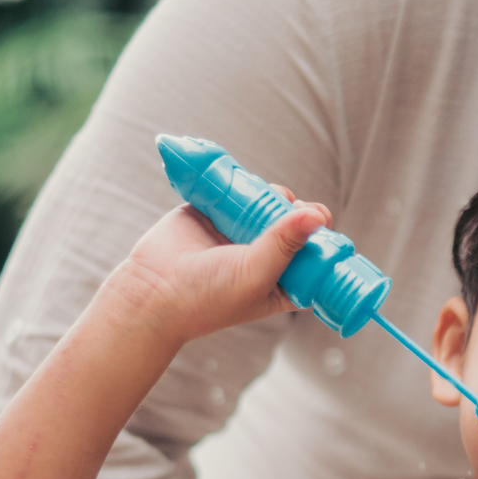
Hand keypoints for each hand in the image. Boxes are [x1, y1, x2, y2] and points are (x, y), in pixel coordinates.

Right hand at [102, 195, 329, 344]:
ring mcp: (239, 232)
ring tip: (265, 198)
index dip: (323, 240)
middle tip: (291, 208)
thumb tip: (317, 215)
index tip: (322, 225)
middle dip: (298, 211)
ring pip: (269, 203)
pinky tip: (246, 181)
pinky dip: (242, 182)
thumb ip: (285, 244)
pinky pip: (237, 191)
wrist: (153, 291)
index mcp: (282, 283)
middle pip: (295, 224)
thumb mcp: (256, 273)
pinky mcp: (215, 212)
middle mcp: (264, 257)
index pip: (316, 258)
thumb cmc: (208, 297)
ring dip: (272, 195)